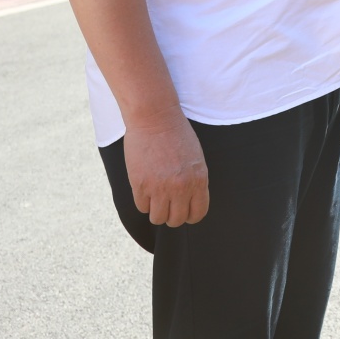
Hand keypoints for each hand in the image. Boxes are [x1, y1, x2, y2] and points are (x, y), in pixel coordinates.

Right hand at [124, 109, 208, 227]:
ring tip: (154, 198)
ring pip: (158, 218)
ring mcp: (160, 187)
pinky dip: (143, 201)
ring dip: (156, 211)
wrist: (155, 118)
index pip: (198, 213)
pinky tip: (144, 189)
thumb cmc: (177, 134)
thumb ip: (194, 181)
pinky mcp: (140, 185)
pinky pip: (142, 207)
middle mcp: (181, 187)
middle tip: (166, 204)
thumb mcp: (196, 158)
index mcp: (199, 180)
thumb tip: (189, 202)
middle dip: (171, 215)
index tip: (183, 210)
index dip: (190, 215)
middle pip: (176, 220)